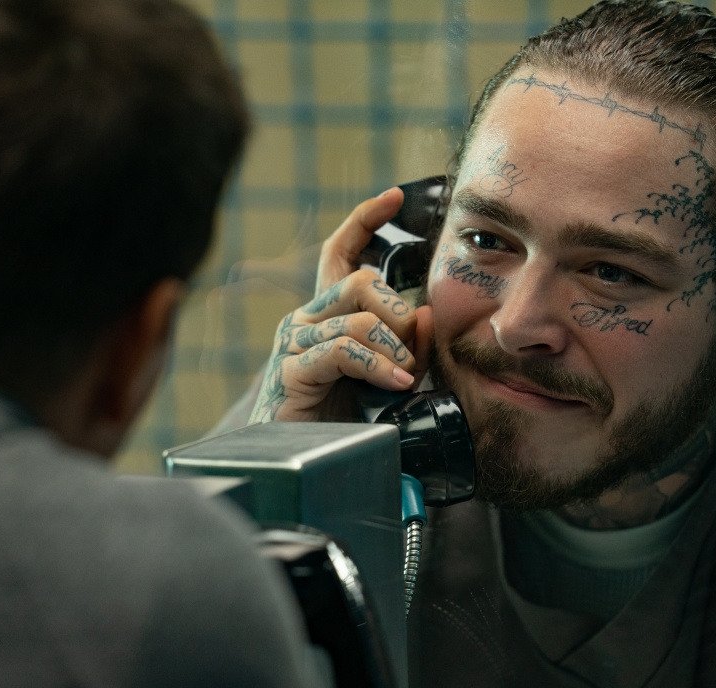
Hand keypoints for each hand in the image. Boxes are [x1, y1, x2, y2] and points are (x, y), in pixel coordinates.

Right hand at [250, 188, 433, 422]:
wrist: (298, 464)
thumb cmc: (340, 421)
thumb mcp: (386, 377)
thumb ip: (407, 346)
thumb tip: (422, 312)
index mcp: (326, 315)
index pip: (341, 253)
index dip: (364, 220)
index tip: (393, 197)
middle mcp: (306, 319)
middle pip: (364, 282)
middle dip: (400, 316)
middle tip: (410, 357)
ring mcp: (295, 342)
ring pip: (359, 315)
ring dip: (393, 348)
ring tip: (402, 380)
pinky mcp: (293, 369)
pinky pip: (344, 349)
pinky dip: (377, 365)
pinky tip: (392, 384)